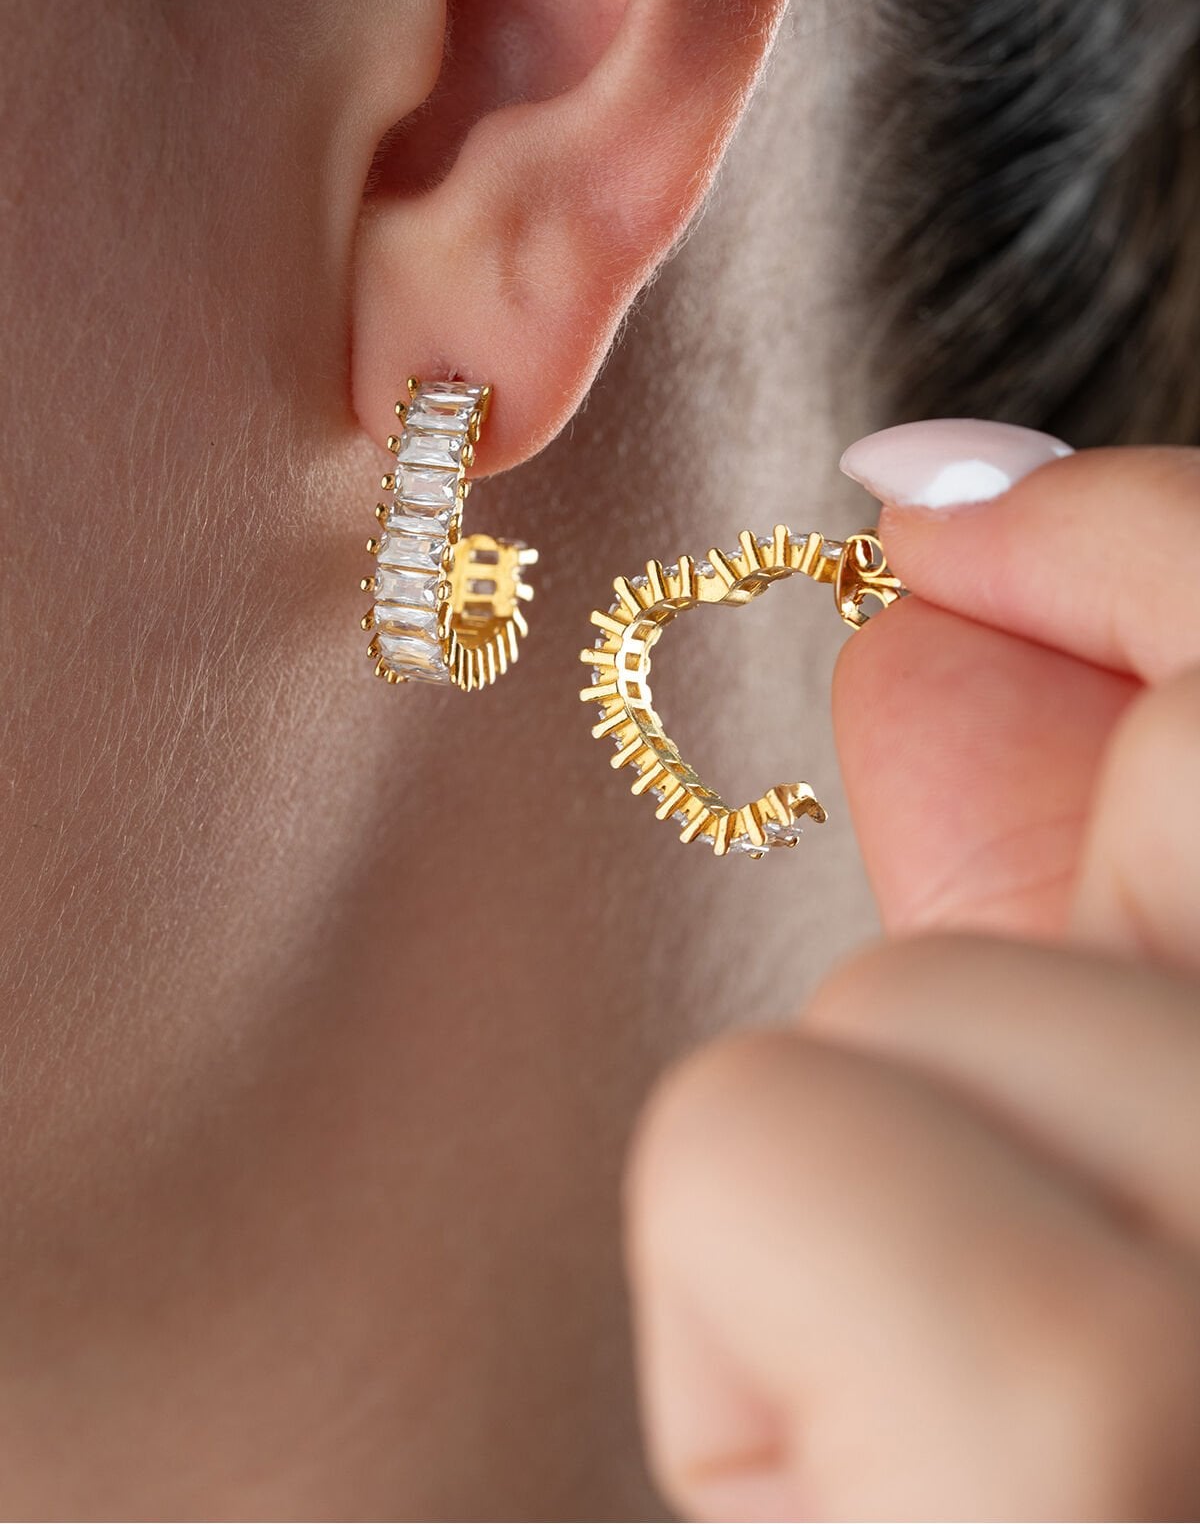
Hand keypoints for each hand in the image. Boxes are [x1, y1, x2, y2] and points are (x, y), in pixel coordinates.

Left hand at [624, 437, 1199, 1520]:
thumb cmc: (1010, 1474)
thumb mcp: (1114, 1187)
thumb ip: (1073, 885)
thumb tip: (938, 606)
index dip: (1154, 537)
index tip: (954, 501)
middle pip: (1176, 811)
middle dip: (1015, 961)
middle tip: (966, 1232)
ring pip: (918, 990)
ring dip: (878, 1181)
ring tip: (938, 1442)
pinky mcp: (1073, 1444)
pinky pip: (769, 1136)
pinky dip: (743, 1294)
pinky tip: (842, 1486)